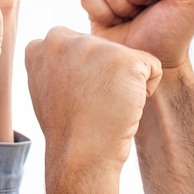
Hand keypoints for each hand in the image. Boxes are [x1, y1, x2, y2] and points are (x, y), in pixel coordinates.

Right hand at [25, 27, 161, 166]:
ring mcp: (93, 46)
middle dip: (102, 74)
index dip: (82, 74)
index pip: (78, 47)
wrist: (78, 154)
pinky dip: (147, 90)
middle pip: (102, 48)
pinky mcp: (124, 59)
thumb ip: (57, 63)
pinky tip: (126, 106)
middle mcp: (63, 39)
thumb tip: (77, 56)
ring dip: (123, 82)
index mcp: (41, 45)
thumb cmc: (67, 127)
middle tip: (89, 103)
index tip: (73, 96)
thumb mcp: (46, 86)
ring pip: (125, 58)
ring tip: (105, 104)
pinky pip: (152, 67)